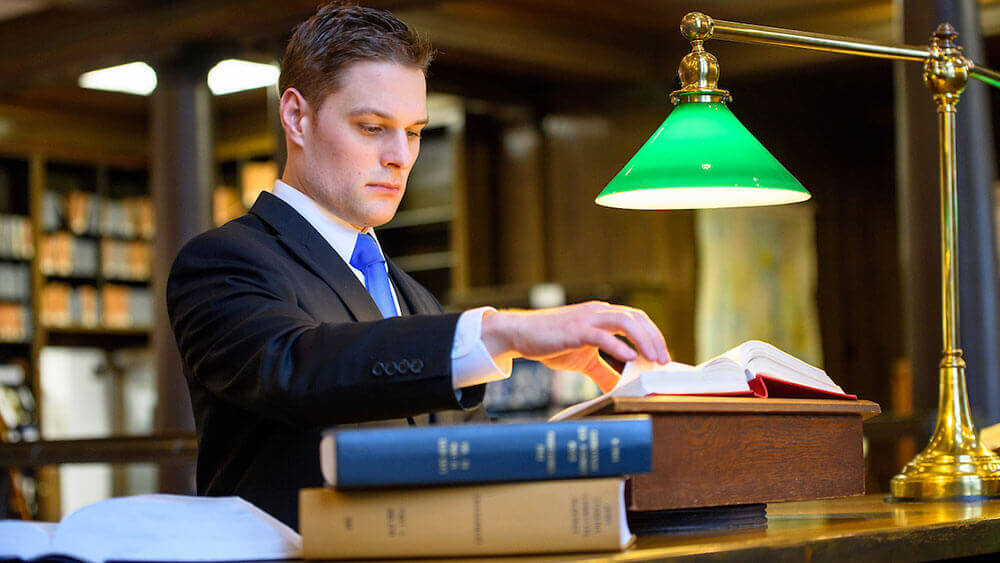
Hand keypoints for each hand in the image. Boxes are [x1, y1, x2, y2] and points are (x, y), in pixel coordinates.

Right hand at [481, 301, 669, 392]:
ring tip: (653, 358)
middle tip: (664, 360)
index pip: (637, 319)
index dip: (653, 335)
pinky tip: (630, 358)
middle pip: (636, 318)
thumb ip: (602, 371)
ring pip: (624, 322)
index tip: (662, 356)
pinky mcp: (575, 330)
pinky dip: (618, 345)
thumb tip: (617, 388)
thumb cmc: (551, 342)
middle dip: (654, 338)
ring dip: (643, 340)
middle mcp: (598, 312)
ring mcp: (587, 319)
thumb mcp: (583, 359)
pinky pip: (601, 335)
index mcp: (602, 315)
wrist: (521, 334)